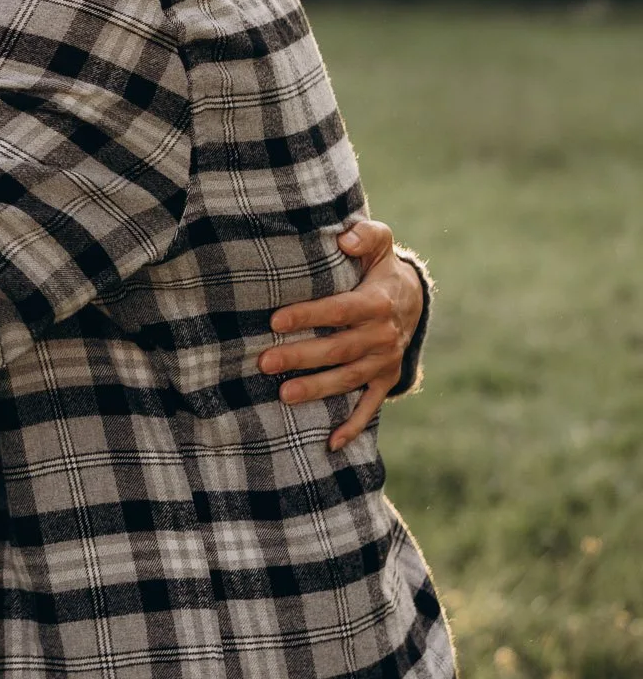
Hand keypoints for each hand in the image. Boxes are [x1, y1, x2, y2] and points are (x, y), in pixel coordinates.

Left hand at [257, 219, 423, 450]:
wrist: (413, 300)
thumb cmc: (380, 268)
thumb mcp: (379, 243)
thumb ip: (366, 236)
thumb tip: (345, 240)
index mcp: (377, 303)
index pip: (339, 310)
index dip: (308, 315)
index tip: (275, 320)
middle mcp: (383, 336)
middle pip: (338, 349)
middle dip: (301, 356)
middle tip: (264, 362)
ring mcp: (385, 362)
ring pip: (348, 379)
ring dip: (317, 388)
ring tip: (282, 395)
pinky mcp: (385, 380)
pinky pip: (370, 406)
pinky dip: (353, 426)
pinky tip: (331, 442)